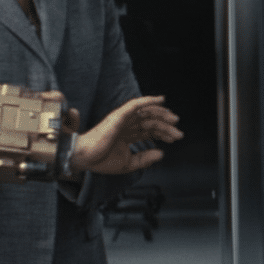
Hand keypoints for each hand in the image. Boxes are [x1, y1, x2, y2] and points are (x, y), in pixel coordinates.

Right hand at [53, 94, 183, 174]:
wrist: (85, 158)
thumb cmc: (101, 160)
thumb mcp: (128, 163)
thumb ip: (145, 159)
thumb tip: (161, 154)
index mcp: (127, 134)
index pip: (148, 131)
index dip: (162, 133)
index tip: (174, 138)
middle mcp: (126, 125)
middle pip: (150, 122)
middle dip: (166, 126)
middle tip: (178, 132)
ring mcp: (122, 119)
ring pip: (147, 113)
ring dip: (162, 115)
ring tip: (174, 120)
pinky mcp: (119, 115)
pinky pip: (136, 104)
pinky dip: (148, 100)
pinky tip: (161, 100)